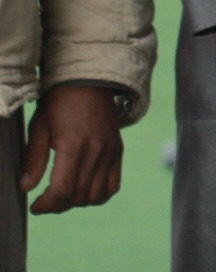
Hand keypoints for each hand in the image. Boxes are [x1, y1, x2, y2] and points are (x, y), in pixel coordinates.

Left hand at [20, 84, 123, 212]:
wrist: (91, 81)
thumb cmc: (59, 103)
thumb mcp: (39, 127)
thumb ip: (33, 159)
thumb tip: (26, 188)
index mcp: (73, 146)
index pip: (62, 190)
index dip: (46, 205)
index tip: (35, 206)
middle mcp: (96, 151)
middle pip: (78, 196)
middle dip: (58, 206)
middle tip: (46, 201)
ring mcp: (110, 152)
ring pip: (97, 195)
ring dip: (78, 202)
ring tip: (64, 195)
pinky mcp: (118, 151)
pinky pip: (113, 185)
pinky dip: (99, 195)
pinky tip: (84, 190)